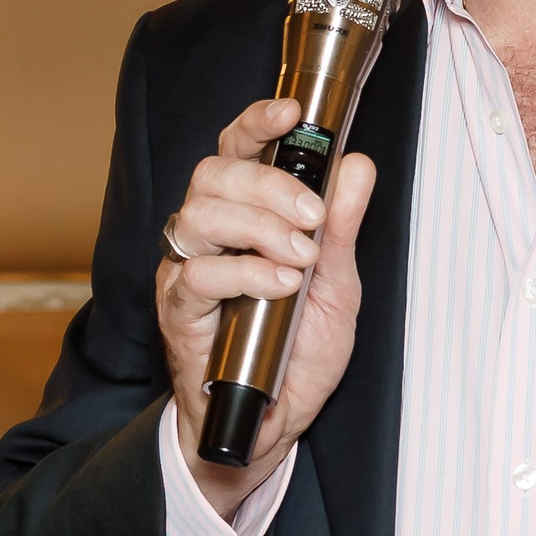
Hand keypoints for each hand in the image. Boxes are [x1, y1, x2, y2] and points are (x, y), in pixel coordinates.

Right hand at [156, 96, 376, 516]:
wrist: (274, 422)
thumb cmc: (298, 351)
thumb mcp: (338, 287)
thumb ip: (342, 228)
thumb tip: (357, 166)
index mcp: (245, 215)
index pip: (238, 150)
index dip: (257, 123)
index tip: (292, 113)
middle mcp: (209, 234)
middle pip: (214, 174)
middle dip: (270, 185)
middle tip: (314, 216)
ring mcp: (187, 270)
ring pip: (199, 216)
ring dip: (258, 227)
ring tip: (301, 256)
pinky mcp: (178, 311)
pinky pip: (196, 276)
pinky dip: (244, 272)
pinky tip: (280, 284)